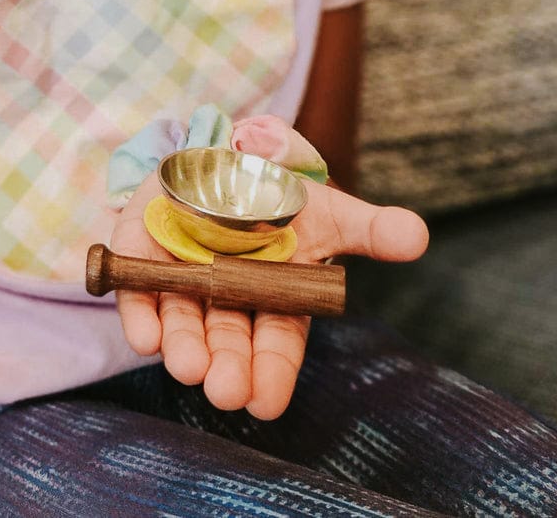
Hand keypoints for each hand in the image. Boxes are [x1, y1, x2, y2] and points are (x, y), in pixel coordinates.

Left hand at [111, 173, 427, 421]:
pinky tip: (145, 334)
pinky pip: (138, 289)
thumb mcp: (328, 209)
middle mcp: (226, 299)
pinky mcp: (143, 254)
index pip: (275, 346)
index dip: (270, 375)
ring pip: (183, 323)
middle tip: (225, 391)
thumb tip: (418, 236)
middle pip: (227, 343)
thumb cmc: (280, 195)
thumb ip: (369, 228)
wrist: (225, 153)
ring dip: (184, 347)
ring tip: (188, 367)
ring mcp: (182, 278)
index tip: (264, 403)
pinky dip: (140, 312)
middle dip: (227, 369)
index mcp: (274, 299)